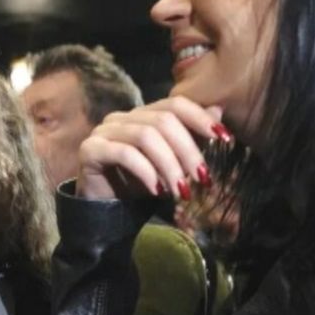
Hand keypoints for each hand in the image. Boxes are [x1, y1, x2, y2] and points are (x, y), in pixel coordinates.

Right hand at [76, 97, 227, 200]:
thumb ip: (192, 137)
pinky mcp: (91, 149)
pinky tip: (157, 191)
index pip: (175, 104)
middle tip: (202, 178)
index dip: (200, 118)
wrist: (105, 211)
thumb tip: (219, 110)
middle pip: (163, 121)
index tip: (224, 139)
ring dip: (169, 165)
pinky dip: (147, 172)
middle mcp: (122, 117)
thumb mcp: (173, 162)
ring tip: (180, 190)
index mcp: (142, 115)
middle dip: (188, 151)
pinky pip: (125, 154)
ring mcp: (104, 131)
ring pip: (146, 136)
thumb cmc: (140, 185)